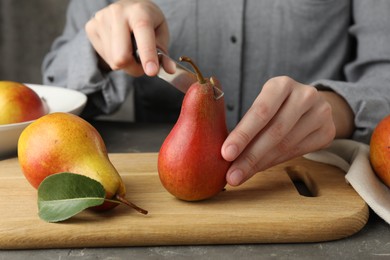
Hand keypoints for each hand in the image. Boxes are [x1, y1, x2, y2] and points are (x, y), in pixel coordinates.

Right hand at [85, 0, 168, 76]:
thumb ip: (164, 54)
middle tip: (143, 65)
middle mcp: (118, 12)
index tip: (151, 72)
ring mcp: (101, 19)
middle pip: (121, 56)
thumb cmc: (148, 22)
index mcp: (139, 11)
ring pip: (114, 61)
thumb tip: (168, 70)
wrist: (128, 7)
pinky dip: (114, 58)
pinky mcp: (91, 27)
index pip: (142, 33)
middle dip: (134, 68)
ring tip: (130, 50)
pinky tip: (119, 46)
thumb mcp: (161, 34)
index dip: (147, 55)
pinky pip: (105, 57)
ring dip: (126, 64)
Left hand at [221, 76, 335, 185]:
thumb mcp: (263, 104)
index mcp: (281, 84)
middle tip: (232, 175)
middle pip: (274, 132)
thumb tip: (223, 155)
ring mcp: (320, 113)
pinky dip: (275, 163)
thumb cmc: (276, 107)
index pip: (261, 112)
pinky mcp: (328, 131)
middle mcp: (304, 95)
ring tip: (240, 175)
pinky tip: (259, 169)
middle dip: (249, 156)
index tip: (225, 154)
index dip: (243, 135)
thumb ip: (246, 123)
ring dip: (260, 164)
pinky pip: (297, 152)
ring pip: (286, 145)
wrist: (311, 106)